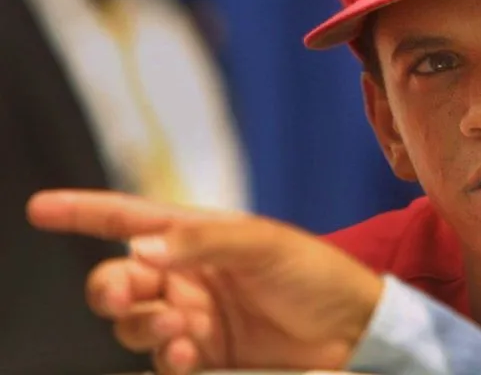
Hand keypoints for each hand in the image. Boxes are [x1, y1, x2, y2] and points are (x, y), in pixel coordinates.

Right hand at [26, 191, 382, 373]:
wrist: (353, 329)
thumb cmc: (316, 273)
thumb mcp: (265, 245)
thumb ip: (203, 241)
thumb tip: (141, 246)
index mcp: (201, 237)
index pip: (132, 219)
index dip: (86, 213)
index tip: (41, 208)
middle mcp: (188, 276)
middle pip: (121, 279)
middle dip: (111, 287)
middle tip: (128, 294)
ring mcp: (194, 317)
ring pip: (134, 323)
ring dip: (143, 325)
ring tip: (179, 327)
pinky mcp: (206, 355)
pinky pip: (163, 358)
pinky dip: (167, 355)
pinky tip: (189, 349)